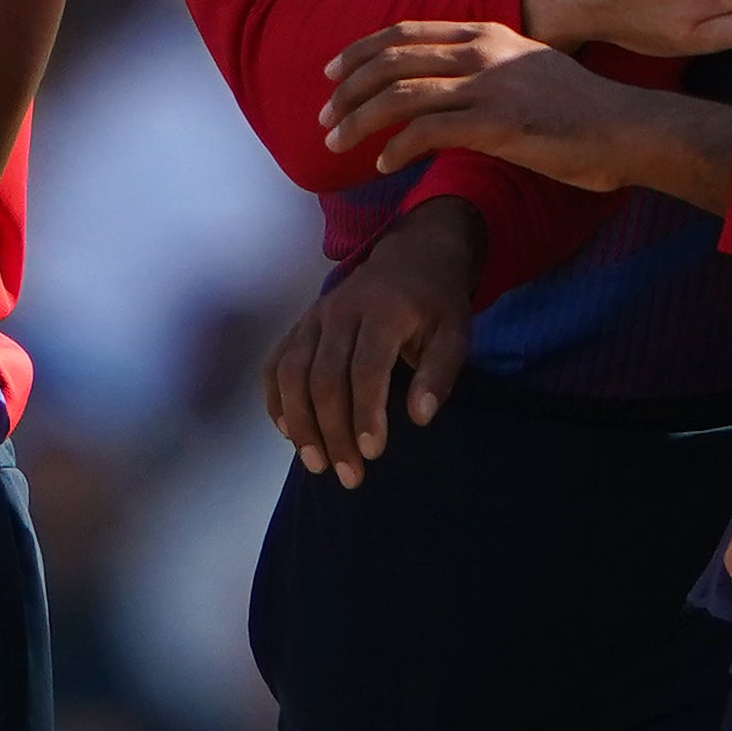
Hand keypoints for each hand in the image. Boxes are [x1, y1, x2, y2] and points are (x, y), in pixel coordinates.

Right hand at [265, 200, 476, 485]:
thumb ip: (440, 374)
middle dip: (332, 431)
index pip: (366, 368)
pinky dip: (276, 400)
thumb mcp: (455, 333)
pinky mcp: (299, 325)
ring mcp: (313, 318)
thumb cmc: (435, 303)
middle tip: (349, 475)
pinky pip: (276, 364)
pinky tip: (289, 433)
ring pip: (292, 373)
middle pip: (324, 378)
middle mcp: (340, 312)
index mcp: (383, 311)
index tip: (372, 453)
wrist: (410, 255)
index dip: (365, 413)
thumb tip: (419, 417)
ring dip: (300, 423)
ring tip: (316, 463)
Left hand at [319, 19, 725, 203]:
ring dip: (360, 119)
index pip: (406, 32)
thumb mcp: (526, 70)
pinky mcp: (496, 122)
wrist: (625, 128)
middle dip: (348, 88)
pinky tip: (383, 164)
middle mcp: (482, 50)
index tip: (332, 72)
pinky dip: (397, 147)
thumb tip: (444, 91)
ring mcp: (488, 85)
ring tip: (337, 143)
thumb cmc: (579, 110)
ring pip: (400, 94)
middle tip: (324, 115)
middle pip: (392, 59)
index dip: (361, 49)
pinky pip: (427, 131)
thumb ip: (484, 70)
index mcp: (487, 33)